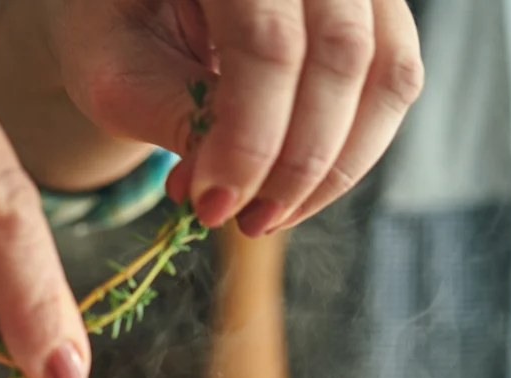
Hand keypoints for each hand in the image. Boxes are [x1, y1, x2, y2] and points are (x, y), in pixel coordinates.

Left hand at [22, 0, 423, 235]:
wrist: (146, 0)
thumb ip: (174, 117)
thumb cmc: (119, 21)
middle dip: (296, 162)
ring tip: (269, 215)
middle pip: (340, 56)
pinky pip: (396, 83)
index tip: (213, 204)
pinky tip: (294, 187)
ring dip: (335, 166)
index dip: (249, 139)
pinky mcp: (379, 8)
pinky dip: (353, 149)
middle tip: (244, 221)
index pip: (266, 42)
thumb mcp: (115, 67)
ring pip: (387, 74)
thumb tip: (231, 189)